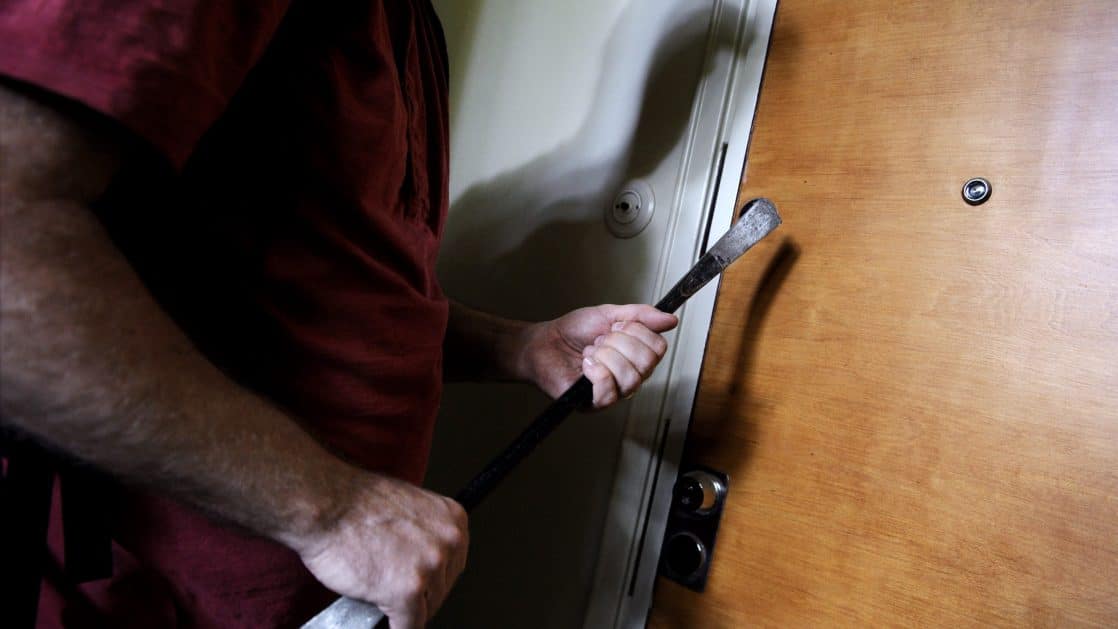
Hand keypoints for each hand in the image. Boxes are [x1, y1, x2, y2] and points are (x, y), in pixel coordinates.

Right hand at [296, 473, 468, 628]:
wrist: (326, 504)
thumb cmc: (355, 503)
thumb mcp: (408, 506)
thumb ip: (425, 533)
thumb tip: (425, 558)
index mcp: (452, 520)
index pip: (453, 563)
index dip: (433, 577)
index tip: (422, 584)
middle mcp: (449, 542)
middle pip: (443, 587)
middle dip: (421, 593)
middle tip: (396, 590)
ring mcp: (429, 568)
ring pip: (427, 608)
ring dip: (406, 609)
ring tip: (383, 597)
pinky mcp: (407, 593)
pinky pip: (409, 626)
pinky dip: (397, 628)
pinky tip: (388, 624)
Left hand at [522, 304, 677, 407]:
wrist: (545, 342)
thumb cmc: (574, 332)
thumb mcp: (609, 314)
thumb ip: (640, 316)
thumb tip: (671, 319)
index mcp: (637, 356)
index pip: (659, 348)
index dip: (637, 332)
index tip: (616, 326)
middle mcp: (631, 376)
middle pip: (647, 363)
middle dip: (619, 342)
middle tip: (600, 340)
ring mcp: (615, 392)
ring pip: (631, 378)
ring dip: (606, 356)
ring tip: (591, 352)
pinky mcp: (596, 403)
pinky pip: (609, 392)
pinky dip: (596, 372)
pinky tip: (586, 365)